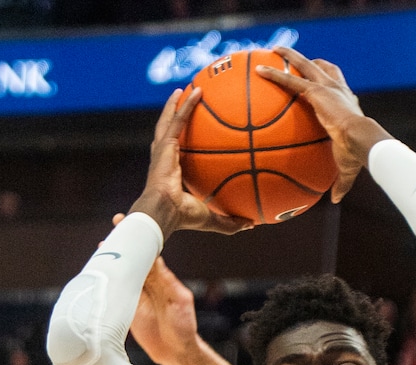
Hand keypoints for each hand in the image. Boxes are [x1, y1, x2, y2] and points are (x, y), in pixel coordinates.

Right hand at [110, 213, 197, 364]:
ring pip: (123, 271)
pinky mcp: (127, 306)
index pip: (150, 253)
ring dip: (114, 258)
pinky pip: (117, 289)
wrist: (176, 350)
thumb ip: (168, 282)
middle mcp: (148, 283)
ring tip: (104, 243)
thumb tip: (157, 260)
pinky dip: (108, 279)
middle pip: (134, 258)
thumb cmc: (183, 326)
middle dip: (126, 241)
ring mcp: (136, 294)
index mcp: (162, 278)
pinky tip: (99, 269)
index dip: (143, 239)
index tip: (136, 223)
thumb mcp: (179, 301)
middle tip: (117, 221)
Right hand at [130, 88, 253, 236]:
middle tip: (184, 105)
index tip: (194, 138)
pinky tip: (196, 90)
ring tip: (186, 90)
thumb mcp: (213, 218)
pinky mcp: (165, 144)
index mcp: (173, 174)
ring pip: (169, 120)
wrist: (166, 211)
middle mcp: (165, 159)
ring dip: (177, 104)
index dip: (182, 146)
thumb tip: (252, 224)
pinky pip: (178, 119)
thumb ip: (231, 220)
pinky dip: (187, 104)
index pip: (178, 156)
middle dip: (175, 118)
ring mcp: (163, 149)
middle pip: (170, 133)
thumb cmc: (185, 217)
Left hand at [256, 47, 384, 201]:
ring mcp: (326, 88)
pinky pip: (290, 80)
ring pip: (304, 65)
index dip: (329, 82)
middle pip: (321, 68)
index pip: (337, 87)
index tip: (321, 81)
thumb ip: (339, 183)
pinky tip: (259, 70)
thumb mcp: (346, 170)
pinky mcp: (315, 91)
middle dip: (308, 61)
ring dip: (289, 56)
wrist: (361, 141)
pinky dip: (274, 73)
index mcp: (346, 104)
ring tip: (275, 50)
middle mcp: (337, 90)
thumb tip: (335, 200)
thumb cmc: (357, 155)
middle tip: (295, 58)